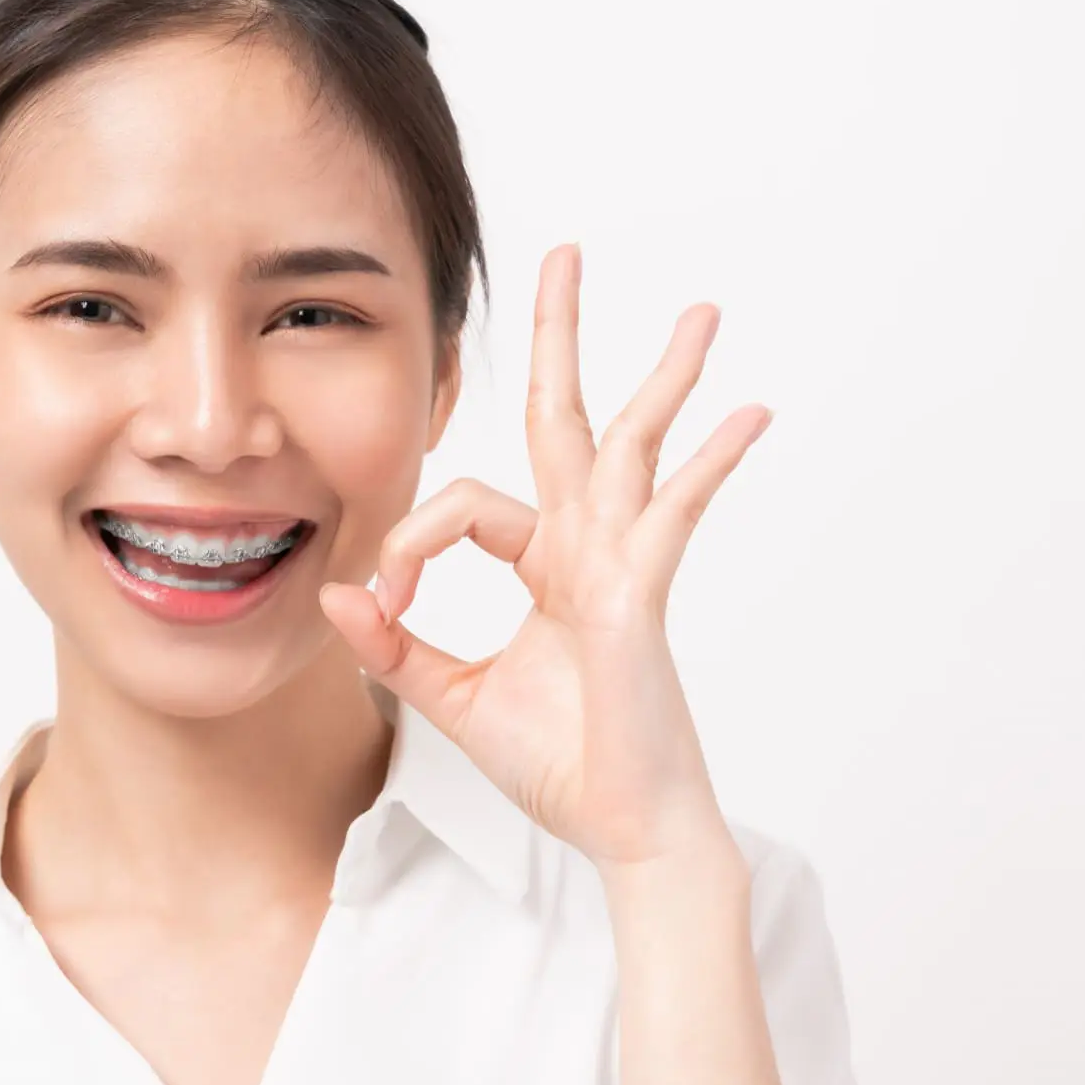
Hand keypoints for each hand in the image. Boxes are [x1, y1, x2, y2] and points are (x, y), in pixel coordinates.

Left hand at [317, 243, 774, 871]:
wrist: (623, 829)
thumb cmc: (559, 764)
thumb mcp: (452, 696)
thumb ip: (395, 645)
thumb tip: (336, 594)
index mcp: (543, 563)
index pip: (467, 503)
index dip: (412, 538)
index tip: (385, 603)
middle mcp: (585, 548)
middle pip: (565, 419)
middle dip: (561, 337)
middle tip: (566, 254)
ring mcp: (621, 565)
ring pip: (633, 446)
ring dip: (664, 377)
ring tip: (700, 312)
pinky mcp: (643, 596)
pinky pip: (670, 516)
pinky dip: (707, 465)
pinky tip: (748, 414)